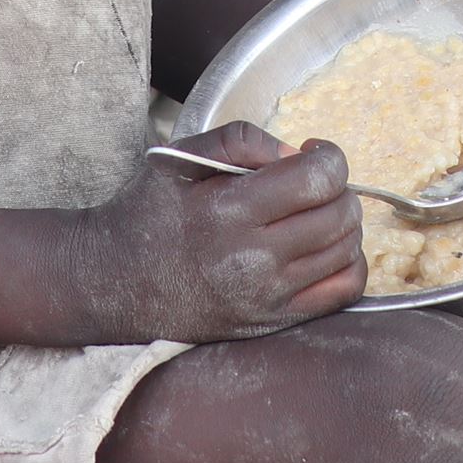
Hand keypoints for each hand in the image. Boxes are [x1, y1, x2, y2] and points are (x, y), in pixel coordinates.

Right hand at [80, 120, 365, 342]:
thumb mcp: (179, 157)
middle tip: (311, 182)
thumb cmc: (148, 213)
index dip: (328, 157)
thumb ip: (240, 141)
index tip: (311, 152)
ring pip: (348, 249)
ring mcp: (267, 297)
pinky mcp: (274, 322)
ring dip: (343, 221)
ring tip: (314, 211)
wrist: (113, 282)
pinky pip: (344, 291)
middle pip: (339, 213)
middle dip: (337, 187)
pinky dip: (349, 262)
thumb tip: (294, 154)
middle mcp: (253, 259)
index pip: (317, 178)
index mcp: (229, 211)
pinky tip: (325, 247)